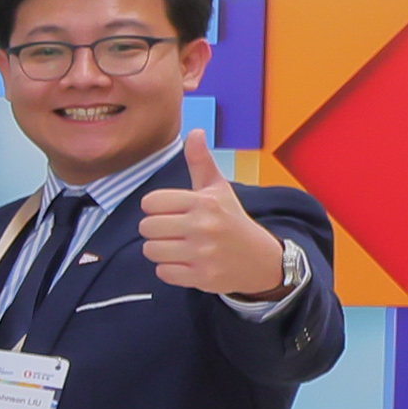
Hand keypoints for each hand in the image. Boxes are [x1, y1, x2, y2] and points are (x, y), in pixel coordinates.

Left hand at [137, 130, 290, 297]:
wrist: (261, 259)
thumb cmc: (232, 220)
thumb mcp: (218, 189)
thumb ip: (201, 162)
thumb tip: (195, 131)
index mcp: (204, 202)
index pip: (150, 202)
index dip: (156, 208)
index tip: (171, 211)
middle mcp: (203, 227)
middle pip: (146, 227)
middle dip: (156, 230)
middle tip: (174, 231)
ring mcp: (203, 254)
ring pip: (151, 251)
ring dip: (160, 250)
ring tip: (179, 247)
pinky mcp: (202, 277)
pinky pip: (162, 273)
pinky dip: (170, 270)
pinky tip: (186, 263)